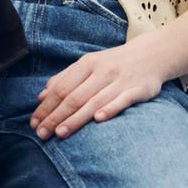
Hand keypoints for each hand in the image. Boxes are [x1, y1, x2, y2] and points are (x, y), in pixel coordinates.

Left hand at [30, 36, 167, 139]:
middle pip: (74, 97)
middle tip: (41, 133)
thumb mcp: (89, 63)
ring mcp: (120, 80)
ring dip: (76, 119)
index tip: (34, 123)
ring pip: (94, 101)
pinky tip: (98, 120)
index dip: (46, 107)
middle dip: (55, 116)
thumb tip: (41, 96)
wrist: (153, 54)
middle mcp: (102, 71)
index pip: (61, 88)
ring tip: (60, 133)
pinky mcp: (138, 89)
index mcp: (87, 63)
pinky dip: (110, 109)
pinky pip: (122, 100)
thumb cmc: (115, 63)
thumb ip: (65, 78)